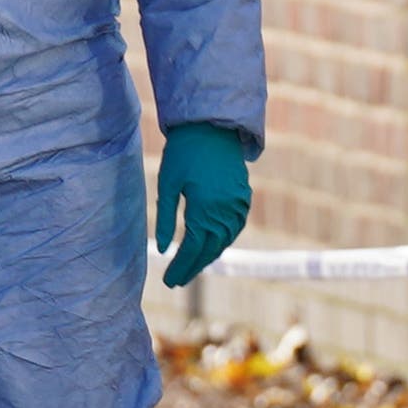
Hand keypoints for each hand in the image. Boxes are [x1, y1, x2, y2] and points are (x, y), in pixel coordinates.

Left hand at [152, 124, 252, 289]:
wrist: (212, 126)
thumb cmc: (184, 152)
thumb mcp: (168, 184)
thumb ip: (166, 218)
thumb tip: (164, 250)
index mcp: (205, 208)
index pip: (192, 248)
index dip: (181, 267)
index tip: (169, 281)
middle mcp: (225, 210)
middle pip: (210, 249)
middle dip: (194, 266)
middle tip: (178, 280)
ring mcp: (238, 204)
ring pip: (225, 240)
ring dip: (209, 256)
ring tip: (193, 267)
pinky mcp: (243, 197)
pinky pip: (235, 228)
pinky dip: (223, 240)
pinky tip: (213, 245)